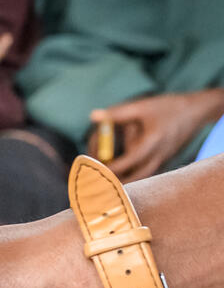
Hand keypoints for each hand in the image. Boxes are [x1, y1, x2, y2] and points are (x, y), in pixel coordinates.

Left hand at [90, 90, 223, 182]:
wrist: (196, 111)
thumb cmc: (168, 107)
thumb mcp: (142, 107)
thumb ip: (117, 113)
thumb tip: (93, 116)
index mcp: (153, 143)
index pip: (128, 162)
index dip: (110, 168)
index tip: (92, 169)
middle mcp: (159, 155)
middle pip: (134, 178)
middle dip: (114, 181)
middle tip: (94, 180)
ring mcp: (162, 160)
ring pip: (140, 178)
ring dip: (122, 179)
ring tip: (101, 178)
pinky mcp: (162, 161)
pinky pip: (145, 172)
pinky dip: (131, 174)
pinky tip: (115, 174)